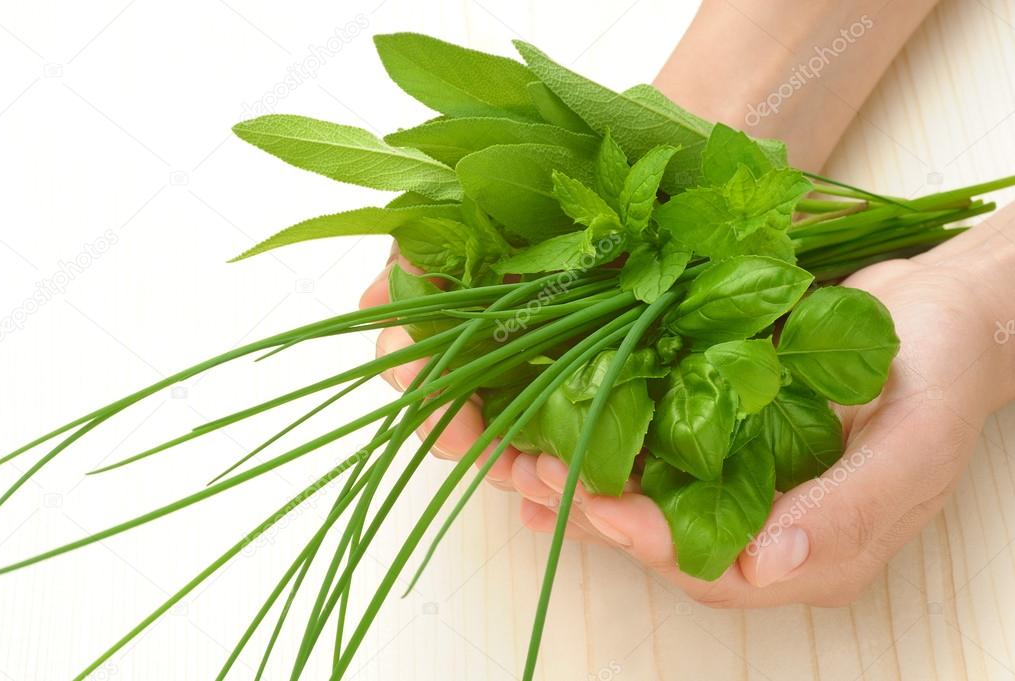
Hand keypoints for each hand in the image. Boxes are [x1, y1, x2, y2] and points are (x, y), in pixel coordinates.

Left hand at [360, 210, 1014, 605]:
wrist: (943, 315)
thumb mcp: (912, 446)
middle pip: (657, 535)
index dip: (643, 538)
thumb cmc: (937, 378)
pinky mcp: (717, 428)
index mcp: (806, 550)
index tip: (591, 503)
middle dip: (586, 506)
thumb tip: (767, 567)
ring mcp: (735, 475)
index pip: (708, 567)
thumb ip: (849, 514)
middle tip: (522, 471)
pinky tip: (546, 420)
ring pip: (642, 491)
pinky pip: (649, 440)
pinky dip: (598, 431)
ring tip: (511, 451)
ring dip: (575, 473)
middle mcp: (759, 524)